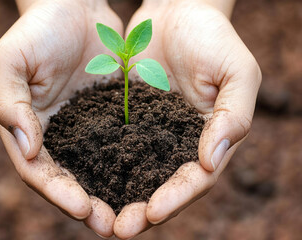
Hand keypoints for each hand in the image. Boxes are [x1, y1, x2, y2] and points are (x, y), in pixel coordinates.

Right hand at [0, 0, 122, 236]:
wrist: (73, 7)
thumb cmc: (37, 30)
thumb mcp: (11, 61)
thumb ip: (10, 103)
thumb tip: (27, 148)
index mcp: (30, 131)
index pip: (40, 172)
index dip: (58, 192)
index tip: (81, 208)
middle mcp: (59, 137)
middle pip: (72, 180)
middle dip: (90, 206)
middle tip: (112, 227)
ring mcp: (87, 129)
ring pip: (101, 170)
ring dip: (116, 195)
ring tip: (137, 215)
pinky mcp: (112, 117)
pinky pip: (124, 145)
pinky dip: (135, 165)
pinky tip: (152, 179)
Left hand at [114, 0, 261, 237]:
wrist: (177, 11)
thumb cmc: (213, 38)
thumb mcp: (237, 72)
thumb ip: (233, 116)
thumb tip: (212, 161)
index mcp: (208, 139)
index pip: (195, 179)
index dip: (177, 198)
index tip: (154, 212)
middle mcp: (177, 143)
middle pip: (160, 185)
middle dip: (141, 209)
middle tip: (118, 230)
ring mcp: (150, 133)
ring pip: (132, 172)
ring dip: (115, 196)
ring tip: (93, 215)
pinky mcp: (125, 118)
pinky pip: (111, 145)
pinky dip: (98, 165)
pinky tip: (81, 178)